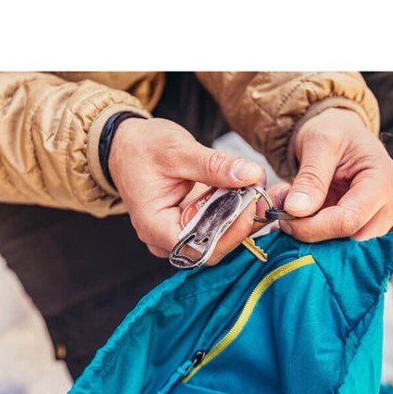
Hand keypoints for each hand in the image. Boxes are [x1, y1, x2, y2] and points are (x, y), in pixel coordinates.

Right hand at [108, 118, 266, 262]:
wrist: (128, 145)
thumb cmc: (142, 148)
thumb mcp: (177, 150)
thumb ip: (214, 165)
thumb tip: (252, 174)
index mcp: (154, 226)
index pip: (196, 248)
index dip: (227, 233)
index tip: (249, 206)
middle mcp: (166, 239)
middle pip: (213, 247)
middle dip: (241, 224)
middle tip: (264, 195)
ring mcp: (181, 234)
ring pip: (220, 239)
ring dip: (244, 217)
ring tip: (263, 191)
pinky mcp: (194, 224)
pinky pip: (220, 226)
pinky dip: (238, 210)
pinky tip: (252, 192)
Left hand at [277, 107, 392, 240]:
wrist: (340, 133)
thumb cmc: (334, 131)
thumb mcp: (319, 142)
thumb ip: (310, 177)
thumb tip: (296, 210)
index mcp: (385, 180)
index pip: (350, 220)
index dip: (313, 228)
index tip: (284, 220)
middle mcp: (391, 205)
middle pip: (350, 240)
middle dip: (313, 235)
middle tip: (284, 218)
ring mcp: (382, 220)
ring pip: (345, 247)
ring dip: (314, 237)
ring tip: (292, 213)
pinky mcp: (368, 228)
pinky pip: (341, 244)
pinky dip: (318, 236)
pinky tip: (303, 219)